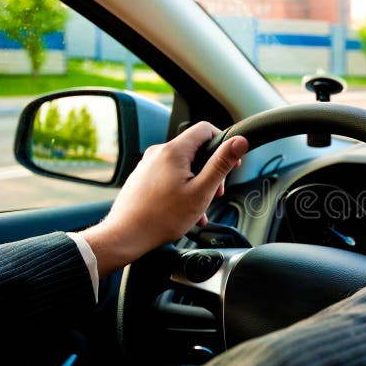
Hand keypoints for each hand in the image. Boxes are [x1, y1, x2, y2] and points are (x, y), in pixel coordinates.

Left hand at [82, 122, 248, 276]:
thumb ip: (221, 164)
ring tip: (199, 206)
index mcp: (174, 151)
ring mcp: (148, 165)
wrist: (126, 235)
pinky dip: (182, 189)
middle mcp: (158, 153)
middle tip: (215, 192)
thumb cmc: (162, 217)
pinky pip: (170, 176)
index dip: (223, 142)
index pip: (205, 129)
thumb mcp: (201, 191)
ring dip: (197, 183)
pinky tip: (185, 210)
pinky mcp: (143, 177)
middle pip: (195, 150)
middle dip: (210, 170)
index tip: (230, 162)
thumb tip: (239, 142)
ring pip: (183, 166)